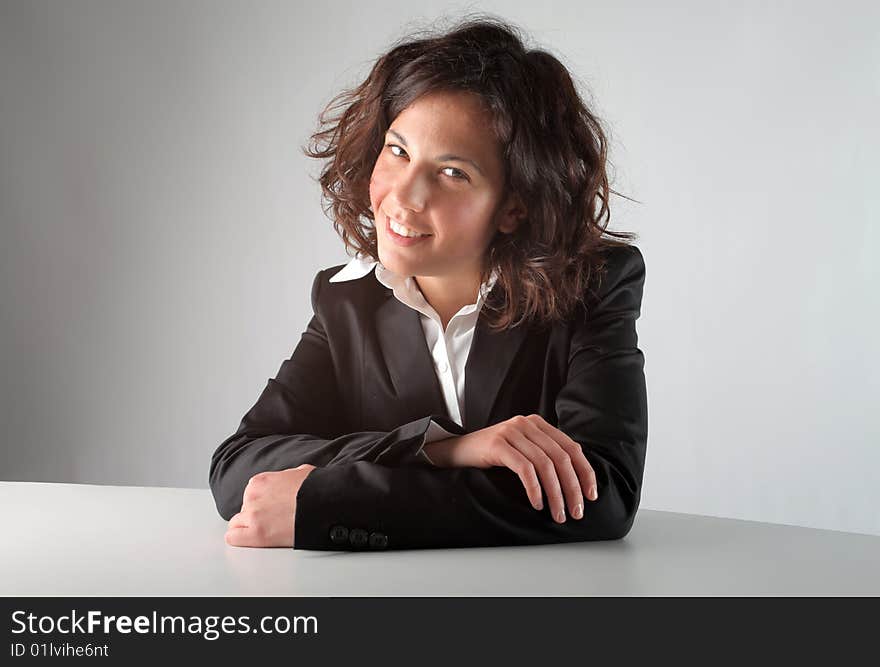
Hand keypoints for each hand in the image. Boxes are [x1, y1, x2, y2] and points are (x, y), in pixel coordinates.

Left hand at [225, 464, 316, 547]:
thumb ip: (287, 477)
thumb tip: (291, 479)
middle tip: (275, 521)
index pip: (251, 495)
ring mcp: (253, 514)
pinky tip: (252, 540)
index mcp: (261, 481)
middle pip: (245, 509)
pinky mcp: (256, 534)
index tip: (273, 509)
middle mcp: (253, 496)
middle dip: (258, 515)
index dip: (263, 503)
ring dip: (250, 528)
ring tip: (269, 531)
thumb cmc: (318, 490)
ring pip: (238, 523)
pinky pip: (233, 537)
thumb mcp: (301, 472)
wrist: (326, 505)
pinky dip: (241, 539)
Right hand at [423, 414, 597, 523]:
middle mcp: (527, 424)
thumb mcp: (522, 449)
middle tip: (576, 511)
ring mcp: (512, 432)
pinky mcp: (498, 444)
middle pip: (561, 457)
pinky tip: (537, 503)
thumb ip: (544, 455)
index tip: (591, 495)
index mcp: (538, 424)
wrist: (458, 450)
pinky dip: (534, 488)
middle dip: (573, 487)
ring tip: (558, 513)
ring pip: (545, 465)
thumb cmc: (493, 455)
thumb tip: (575, 483)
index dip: (585, 473)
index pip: (571, 448)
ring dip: (555, 493)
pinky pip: (524, 468)